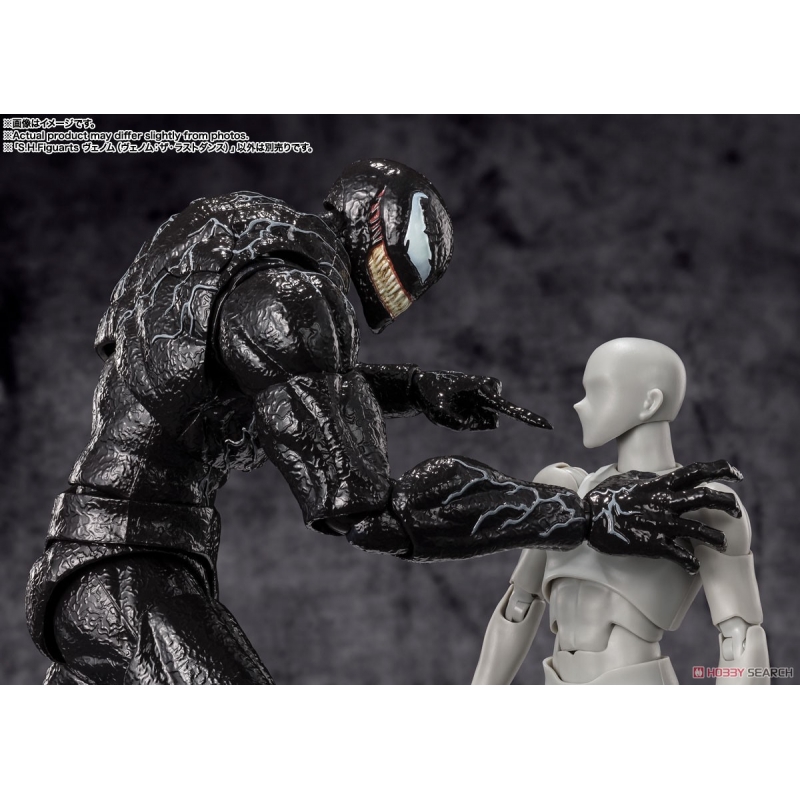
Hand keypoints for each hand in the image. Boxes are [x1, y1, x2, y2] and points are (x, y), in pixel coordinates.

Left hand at [412, 370, 550, 430]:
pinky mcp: (482, 396)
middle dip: (474, 421)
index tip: (547, 426)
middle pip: (491, 420)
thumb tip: (487, 422)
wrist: (422, 385)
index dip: (529, 419)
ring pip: (486, 419)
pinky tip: (456, 404)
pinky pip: (481, 417)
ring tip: (453, 404)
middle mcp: (489, 389)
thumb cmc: (431, 398)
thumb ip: (466, 424)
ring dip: (470, 418)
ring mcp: (486, 392)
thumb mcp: (442, 416)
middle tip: (452, 406)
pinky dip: (468, 416)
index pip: (509, 409)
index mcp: (482, 390)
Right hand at [585, 461, 742, 573]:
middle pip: (706, 497)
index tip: (736, 474)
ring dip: (716, 538)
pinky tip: (693, 566)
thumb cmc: (603, 497)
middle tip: (736, 511)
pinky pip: (681, 555)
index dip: (720, 470)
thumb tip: (655, 474)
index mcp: (658, 483)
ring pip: (700, 529)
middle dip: (727, 503)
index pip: (696, 471)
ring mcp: (660, 523)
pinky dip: (691, 562)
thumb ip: (645, 476)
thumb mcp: (625, 478)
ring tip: (723, 545)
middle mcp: (664, 501)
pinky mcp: (653, 544)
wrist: (585, 518)